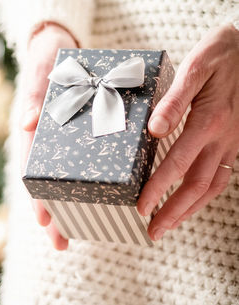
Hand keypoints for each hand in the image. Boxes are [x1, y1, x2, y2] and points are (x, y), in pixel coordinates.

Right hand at [21, 22, 77, 249]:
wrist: (55, 47)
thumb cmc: (45, 62)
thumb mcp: (39, 75)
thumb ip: (34, 96)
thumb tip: (27, 123)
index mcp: (34, 135)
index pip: (31, 172)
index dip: (37, 197)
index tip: (44, 221)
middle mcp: (47, 144)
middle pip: (49, 185)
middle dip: (54, 215)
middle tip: (61, 243)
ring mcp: (64, 142)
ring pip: (67, 180)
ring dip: (72, 207)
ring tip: (80, 233)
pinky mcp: (82, 136)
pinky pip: (87, 162)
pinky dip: (91, 182)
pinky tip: (105, 198)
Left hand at [137, 23, 238, 240]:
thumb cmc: (221, 54)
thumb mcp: (195, 68)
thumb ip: (174, 101)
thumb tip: (154, 130)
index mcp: (209, 121)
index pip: (177, 164)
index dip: (157, 189)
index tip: (140, 207)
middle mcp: (224, 138)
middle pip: (197, 185)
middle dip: (173, 211)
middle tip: (152, 232)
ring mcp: (233, 142)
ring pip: (213, 185)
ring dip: (190, 209)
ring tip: (170, 226)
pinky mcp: (237, 141)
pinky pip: (223, 175)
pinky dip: (206, 194)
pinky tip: (193, 201)